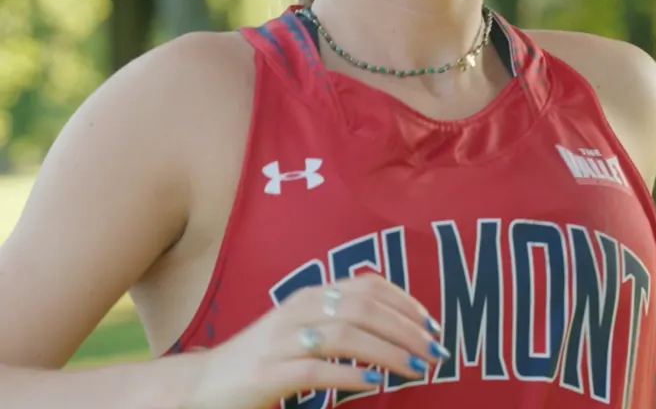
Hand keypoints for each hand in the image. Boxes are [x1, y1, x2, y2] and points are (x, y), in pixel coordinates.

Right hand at [190, 273, 448, 408]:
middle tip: (435, 351)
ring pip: (345, 335)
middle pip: (362, 308)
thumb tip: (393, 330)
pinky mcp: (269, 373)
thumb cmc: (264, 359)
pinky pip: (315, 369)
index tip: (431, 323)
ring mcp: (282, 340)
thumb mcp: (303, 330)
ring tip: (417, 368)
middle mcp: (298, 309)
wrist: (203, 386)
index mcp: (311, 295)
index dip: (404, 301)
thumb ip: (339, 322)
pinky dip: (349, 373)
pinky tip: (373, 382)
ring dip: (387, 351)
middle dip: (405, 328)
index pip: (367, 286)